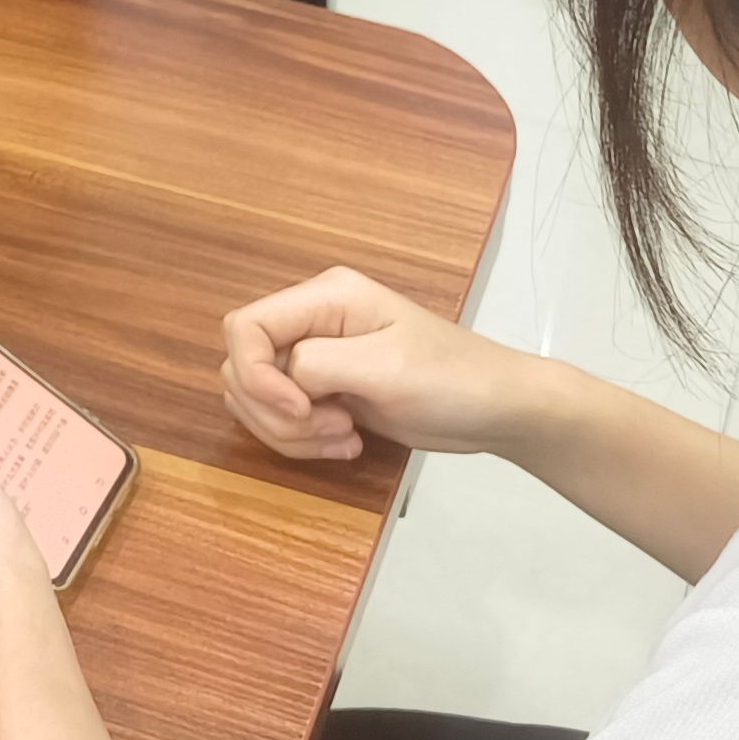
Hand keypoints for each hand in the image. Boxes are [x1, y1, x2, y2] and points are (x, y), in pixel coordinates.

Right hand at [222, 269, 547, 466]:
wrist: (495, 409)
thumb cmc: (453, 380)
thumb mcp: (385, 368)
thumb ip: (318, 365)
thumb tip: (282, 379)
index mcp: (325, 296)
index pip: (244, 328)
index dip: (256, 374)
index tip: (300, 408)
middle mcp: (312, 321)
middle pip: (243, 367)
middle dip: (275, 411)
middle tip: (331, 427)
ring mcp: (317, 357)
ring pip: (257, 398)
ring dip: (290, 432)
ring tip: (343, 438)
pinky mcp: (324, 390)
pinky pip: (282, 418)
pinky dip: (303, 440)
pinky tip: (347, 443)